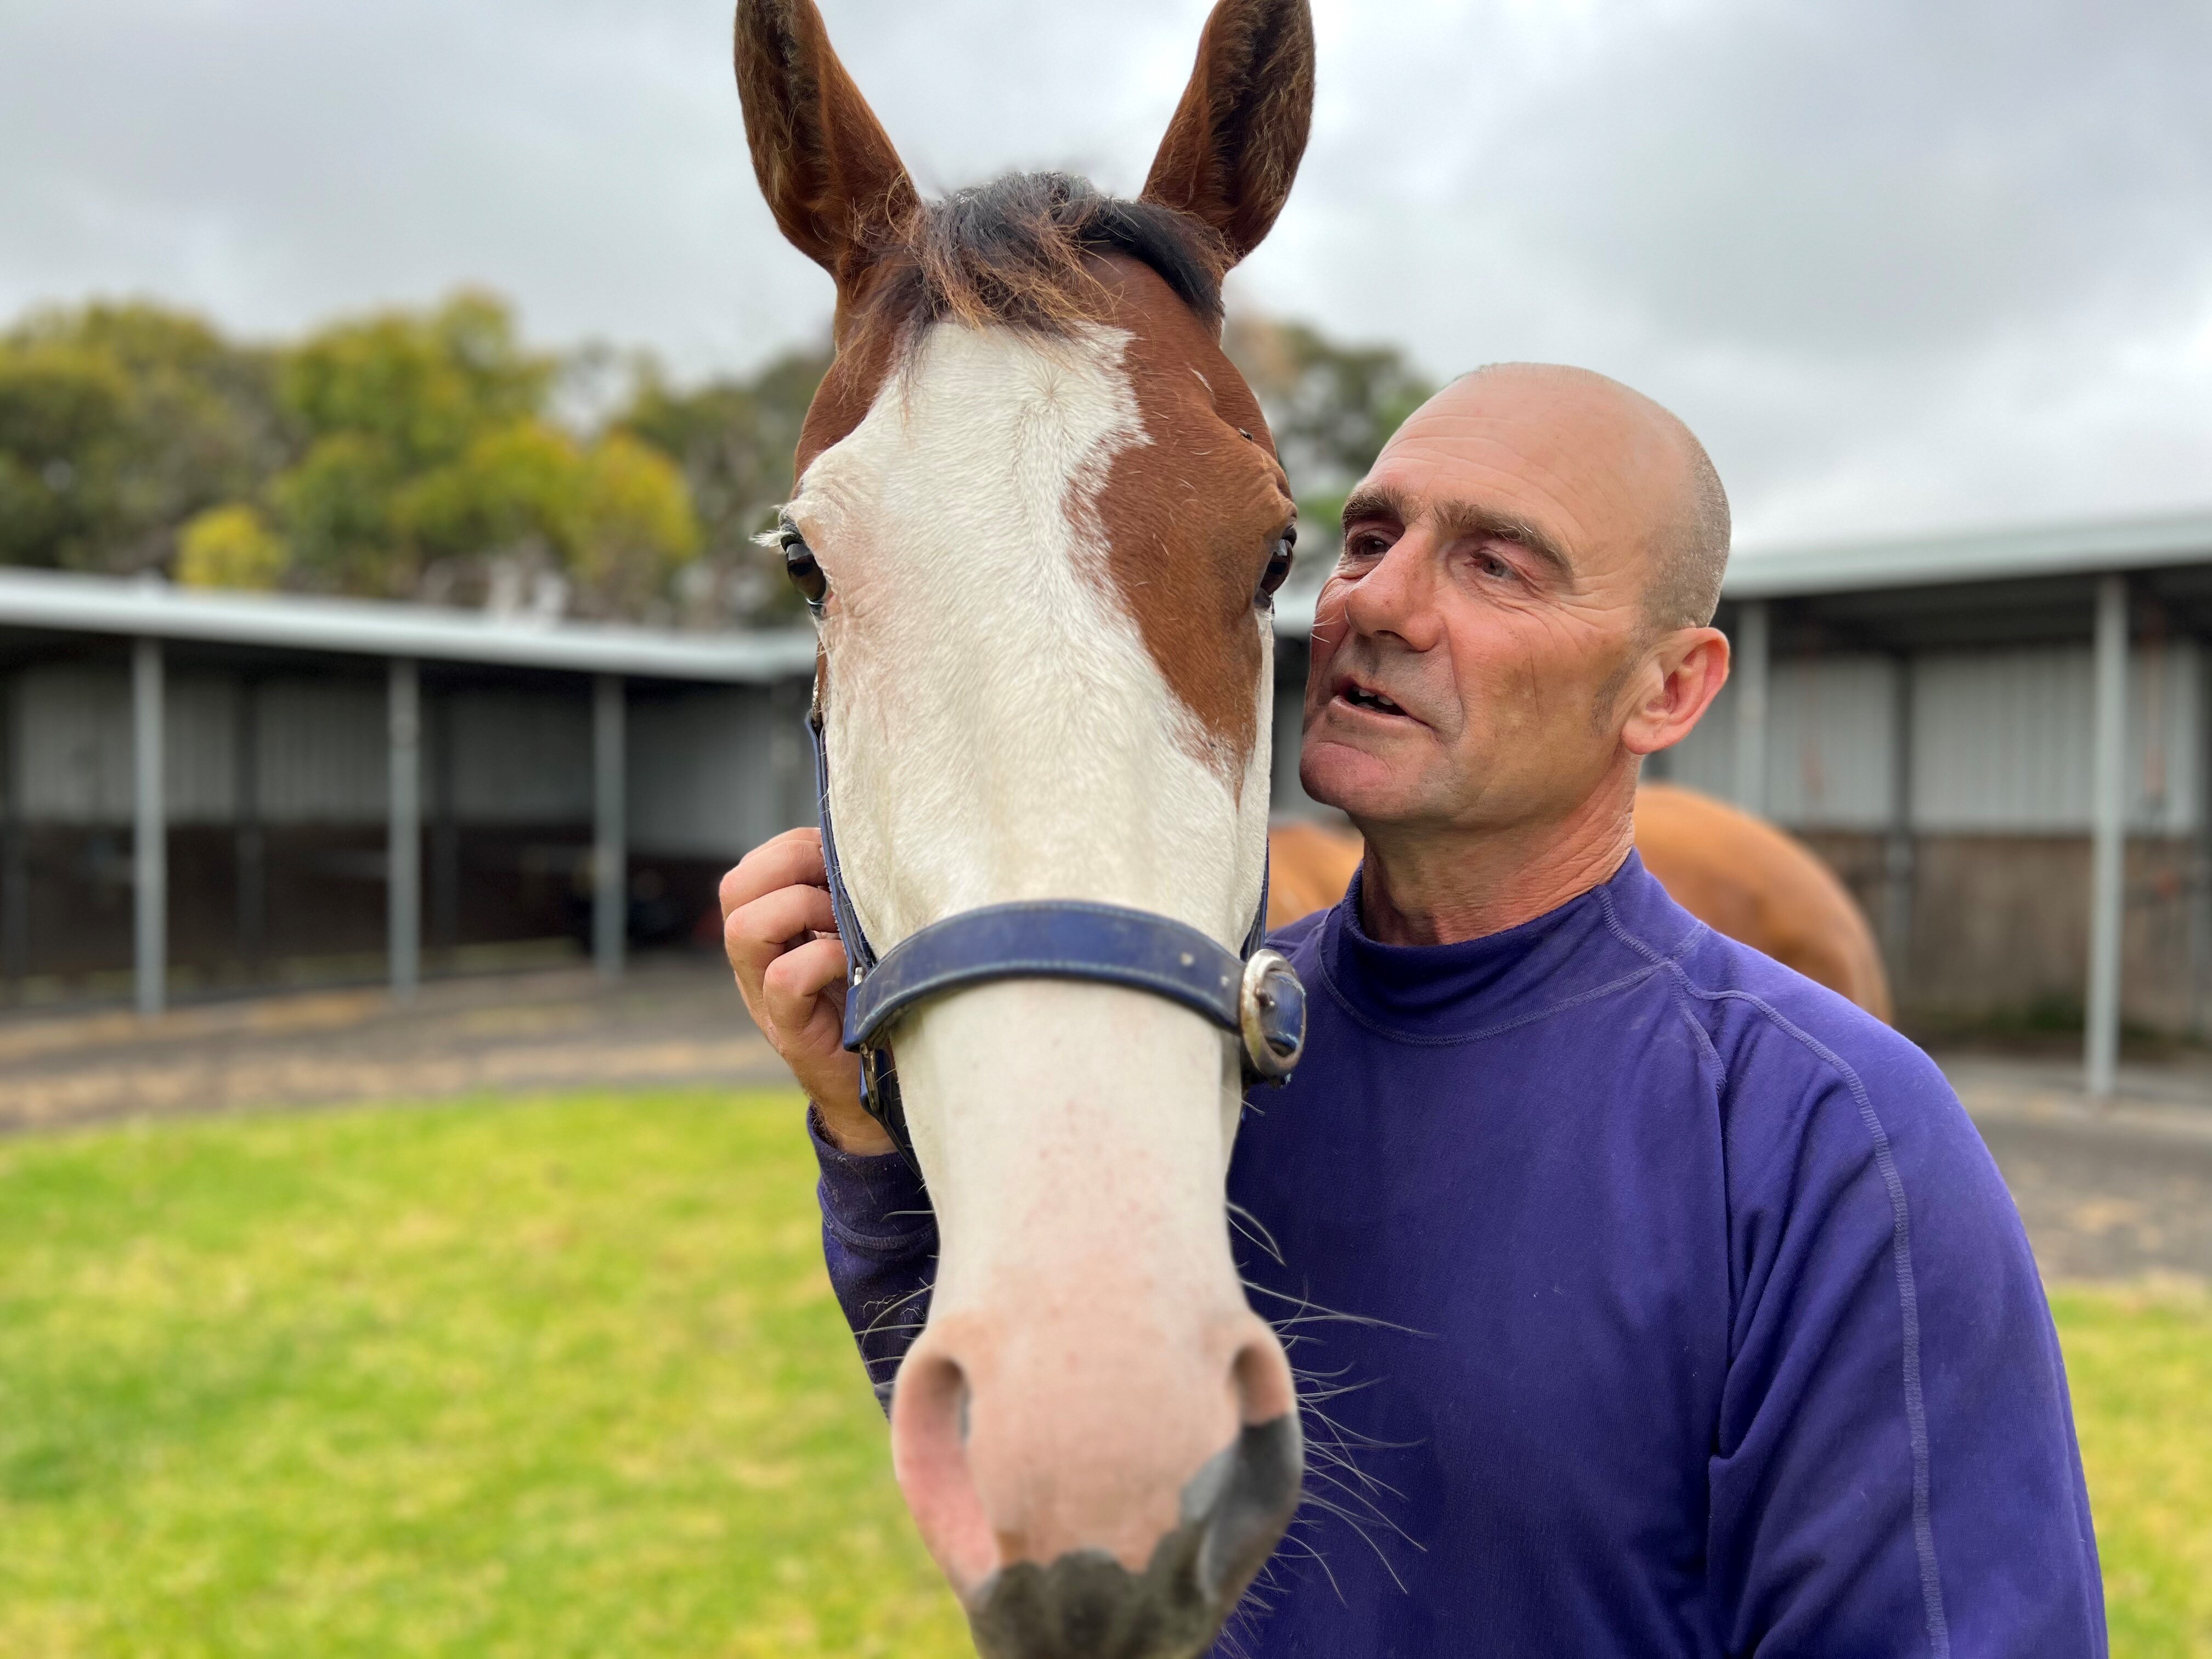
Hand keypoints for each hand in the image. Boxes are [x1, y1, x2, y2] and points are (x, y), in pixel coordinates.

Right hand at [720, 828, 892, 1155]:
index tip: (842, 862)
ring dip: (802, 911)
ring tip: (843, 927)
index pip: (753, 868)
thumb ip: (848, 898)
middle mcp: (757, 962)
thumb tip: (876, 842)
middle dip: (792, 867)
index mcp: (771, 933)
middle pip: (736, 888)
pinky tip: (851, 966)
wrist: (881, 1087)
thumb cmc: (878, 1000)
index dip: (795, 848)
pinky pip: (784, 980)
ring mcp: (765, 998)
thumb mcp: (859, 937)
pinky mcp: (791, 1032)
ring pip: (745, 928)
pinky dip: (820, 960)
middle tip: (839, 889)